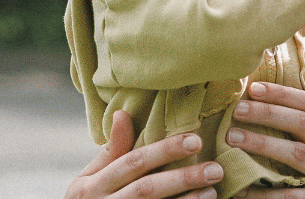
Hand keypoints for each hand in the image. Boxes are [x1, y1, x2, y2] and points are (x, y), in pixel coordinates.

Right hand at [65, 110, 223, 198]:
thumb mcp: (89, 178)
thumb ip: (111, 151)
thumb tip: (122, 113)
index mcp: (92, 185)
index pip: (133, 162)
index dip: (164, 150)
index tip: (195, 140)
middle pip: (147, 189)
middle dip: (182, 178)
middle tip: (215, 169)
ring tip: (212, 191)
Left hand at [225, 78, 304, 198]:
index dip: (282, 93)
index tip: (255, 88)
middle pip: (301, 124)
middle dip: (267, 113)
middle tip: (237, 110)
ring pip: (296, 154)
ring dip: (262, 144)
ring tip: (233, 139)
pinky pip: (291, 196)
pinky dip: (265, 193)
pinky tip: (242, 189)